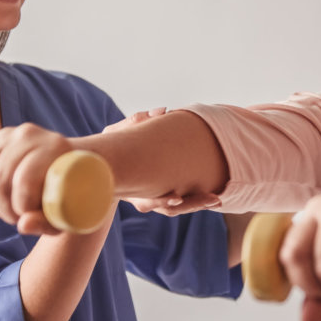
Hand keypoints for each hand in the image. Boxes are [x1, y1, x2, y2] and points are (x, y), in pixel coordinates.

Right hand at [0, 123, 72, 235]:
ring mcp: (6, 134)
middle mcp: (28, 134)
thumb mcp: (65, 211)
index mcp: (54, 146)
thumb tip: (22, 225)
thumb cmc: (68, 192)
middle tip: (15, 219)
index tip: (28, 218)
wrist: (66, 163)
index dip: (20, 209)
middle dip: (3, 210)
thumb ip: (47, 222)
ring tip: (4, 213)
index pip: (24, 181)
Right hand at [103, 107, 223, 215]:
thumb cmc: (112, 146)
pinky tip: (213, 198)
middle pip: (167, 208)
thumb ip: (137, 121)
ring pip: (175, 209)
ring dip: (196, 204)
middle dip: (190, 204)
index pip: (146, 201)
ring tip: (216, 200)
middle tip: (213, 199)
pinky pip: (177, 205)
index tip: (177, 198)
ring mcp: (149, 201)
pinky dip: (193, 201)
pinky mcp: (157, 199)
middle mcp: (140, 198)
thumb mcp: (116, 133)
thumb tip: (163, 111)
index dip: (161, 201)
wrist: (104, 167)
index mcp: (128, 186)